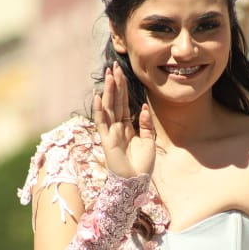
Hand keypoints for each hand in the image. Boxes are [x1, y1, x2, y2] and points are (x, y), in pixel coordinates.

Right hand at [94, 62, 154, 178]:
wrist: (136, 182)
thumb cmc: (142, 165)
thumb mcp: (149, 140)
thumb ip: (145, 124)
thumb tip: (142, 107)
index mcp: (126, 126)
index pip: (123, 103)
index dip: (122, 88)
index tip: (121, 72)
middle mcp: (117, 127)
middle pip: (115, 101)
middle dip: (114, 84)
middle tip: (113, 67)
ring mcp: (111, 133)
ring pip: (109, 108)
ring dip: (108, 92)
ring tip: (108, 76)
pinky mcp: (107, 141)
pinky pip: (102, 123)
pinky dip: (100, 110)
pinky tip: (99, 97)